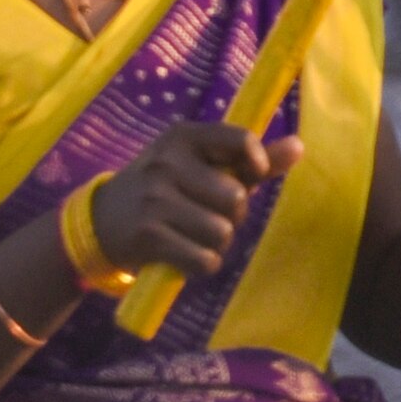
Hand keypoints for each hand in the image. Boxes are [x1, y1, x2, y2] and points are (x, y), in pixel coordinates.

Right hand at [93, 118, 296, 275]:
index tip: (252, 177)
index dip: (259, 163)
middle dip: (232, 215)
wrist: (100, 222)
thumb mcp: (197, 164)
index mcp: (182, 136)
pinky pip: (205, 260)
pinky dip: (202, 265)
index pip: (240, 139)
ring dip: (217, 244)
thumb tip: (300, 146)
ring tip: (193, 236)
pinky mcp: (149, 236)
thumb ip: (248, 159)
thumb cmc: (164, 189)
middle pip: (236, 198)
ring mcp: (155, 199)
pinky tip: (184, 256)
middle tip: (208, 215)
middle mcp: (167, 163)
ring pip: (222, 233)